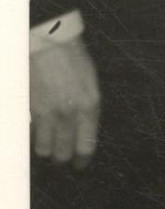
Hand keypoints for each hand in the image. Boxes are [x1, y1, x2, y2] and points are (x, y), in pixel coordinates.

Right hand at [30, 38, 99, 166]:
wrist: (50, 43)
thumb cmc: (75, 60)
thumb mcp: (91, 84)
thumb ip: (88, 110)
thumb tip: (83, 132)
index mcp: (89, 106)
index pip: (86, 146)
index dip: (81, 160)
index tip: (79, 165)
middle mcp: (68, 114)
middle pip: (63, 153)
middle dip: (63, 158)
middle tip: (62, 158)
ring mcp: (47, 114)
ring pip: (44, 149)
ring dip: (47, 150)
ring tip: (49, 147)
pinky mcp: (30, 111)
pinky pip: (32, 135)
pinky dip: (34, 137)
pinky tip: (38, 133)